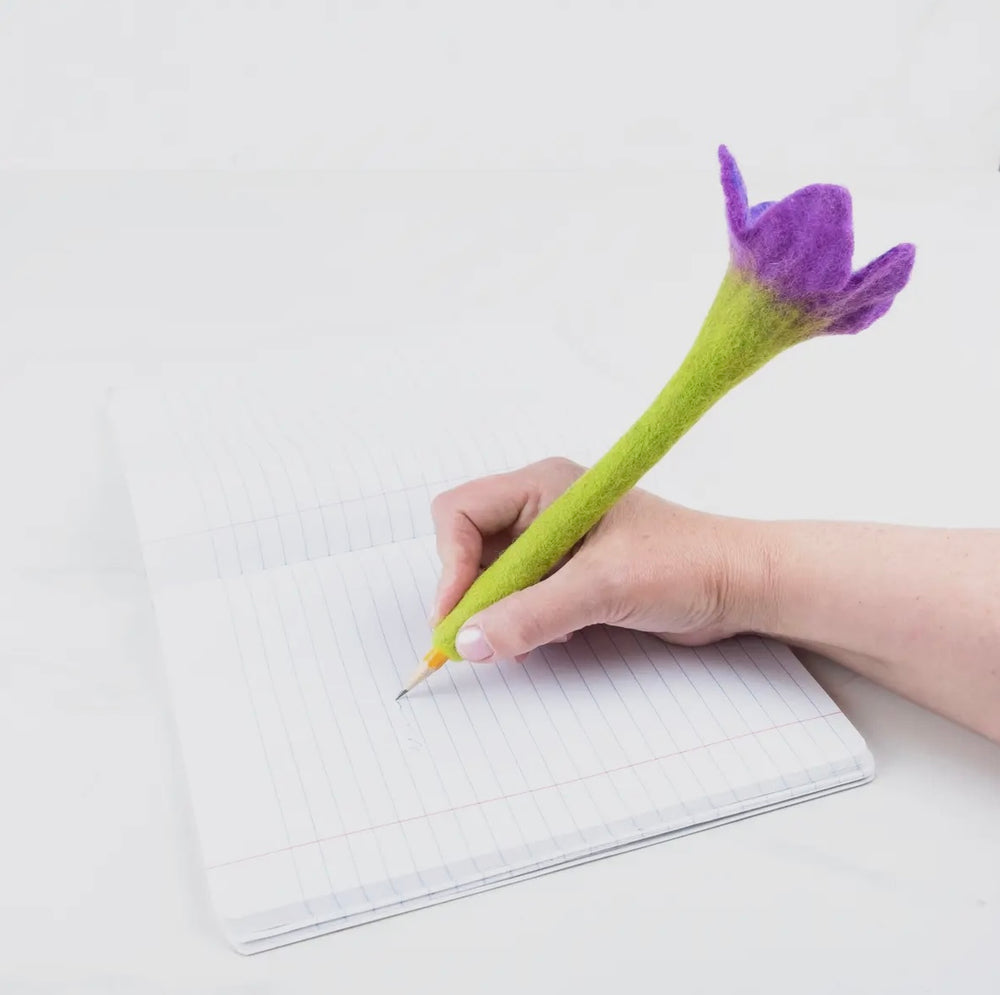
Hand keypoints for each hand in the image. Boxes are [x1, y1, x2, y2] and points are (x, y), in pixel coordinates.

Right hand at [430, 457, 765, 662]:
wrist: (738, 585)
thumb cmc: (683, 564)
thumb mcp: (602, 587)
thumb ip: (531, 614)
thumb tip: (469, 642)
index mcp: (543, 486)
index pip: (461, 514)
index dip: (450, 564)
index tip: (454, 615)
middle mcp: (541, 509)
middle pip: (469, 548)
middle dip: (470, 594)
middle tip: (476, 638)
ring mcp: (554, 544)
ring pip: (493, 579)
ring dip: (500, 612)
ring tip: (531, 635)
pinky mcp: (568, 575)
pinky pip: (520, 599)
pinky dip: (524, 621)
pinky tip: (561, 633)